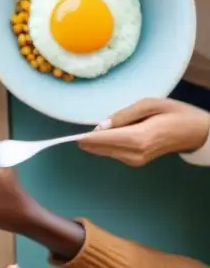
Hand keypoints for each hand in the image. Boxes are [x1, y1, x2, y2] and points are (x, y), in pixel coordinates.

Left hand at [79, 98, 209, 165]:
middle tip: (75, 134)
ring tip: (105, 129)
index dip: (88, 138)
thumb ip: (124, 114)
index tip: (71, 137)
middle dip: (89, 141)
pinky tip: (114, 135)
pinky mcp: (136, 162)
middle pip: (102, 148)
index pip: (105, 140)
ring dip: (99, 142)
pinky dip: (109, 144)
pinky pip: (113, 152)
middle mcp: (135, 153)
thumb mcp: (150, 104)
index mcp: (139, 138)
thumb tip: (102, 126)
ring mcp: (135, 160)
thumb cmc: (175, 114)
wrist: (195, 133)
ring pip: (106, 151)